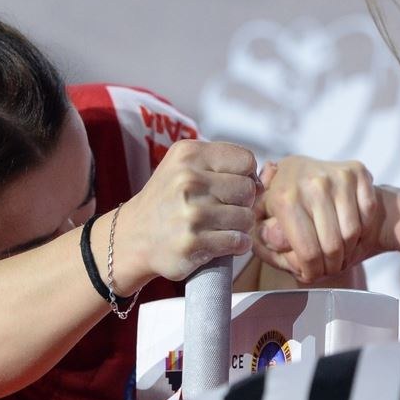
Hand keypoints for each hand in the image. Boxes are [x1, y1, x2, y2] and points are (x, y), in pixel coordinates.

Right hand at [110, 140, 257, 290]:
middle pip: (248, 190)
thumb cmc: (167, 200)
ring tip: (219, 227)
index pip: (245, 160)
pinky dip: (236, 244)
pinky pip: (238, 242)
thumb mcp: (185, 167)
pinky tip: (220, 242)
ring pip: (246, 218)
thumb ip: (223, 164)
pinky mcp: (193, 243)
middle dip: (242, 203)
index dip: (245, 176)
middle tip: (223, 210)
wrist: (134, 237)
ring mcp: (191, 213)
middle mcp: (188, 180)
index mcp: (188, 155)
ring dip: (239, 226)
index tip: (231, 187)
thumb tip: (265, 178)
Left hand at [252, 156, 382, 282]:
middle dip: (332, 265)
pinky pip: (368, 215)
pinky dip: (363, 230)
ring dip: (348, 251)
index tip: (312, 274)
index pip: (307, 251)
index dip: (313, 271)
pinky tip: (350, 232)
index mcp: (282, 197)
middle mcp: (311, 183)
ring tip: (338, 252)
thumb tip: (273, 239)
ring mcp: (336, 175)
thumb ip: (263, 239)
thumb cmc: (281, 201)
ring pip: (352, 233)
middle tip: (327, 267)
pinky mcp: (357, 172)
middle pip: (333, 246)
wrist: (300, 169)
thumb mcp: (262, 223)